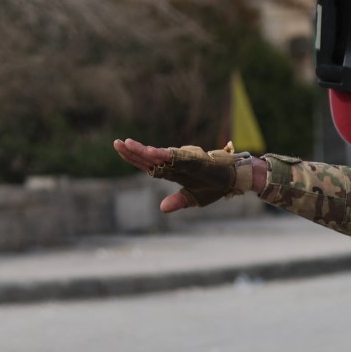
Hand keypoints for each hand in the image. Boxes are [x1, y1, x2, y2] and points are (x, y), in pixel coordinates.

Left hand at [113, 137, 244, 211]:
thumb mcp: (194, 198)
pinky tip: (150, 152)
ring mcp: (184, 160)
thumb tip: (161, 208)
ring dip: (144, 151)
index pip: (149, 166)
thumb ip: (177, 201)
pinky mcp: (193, 160)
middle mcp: (176, 164)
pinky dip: (163, 155)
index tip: (120, 149)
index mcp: (173, 172)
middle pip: (150, 158)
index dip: (134, 159)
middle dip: (132, 151)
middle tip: (116, 143)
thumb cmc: (214, 186)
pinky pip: (175, 157)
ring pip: (160, 156)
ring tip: (127, 144)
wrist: (234, 179)